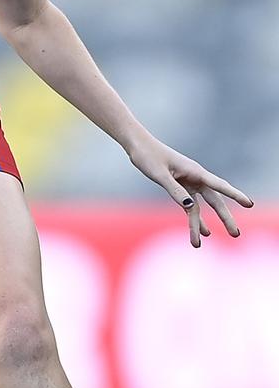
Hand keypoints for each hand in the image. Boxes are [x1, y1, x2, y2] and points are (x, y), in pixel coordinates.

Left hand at [128, 136, 252, 246]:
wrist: (138, 146)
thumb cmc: (149, 156)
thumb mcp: (160, 174)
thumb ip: (175, 190)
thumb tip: (191, 207)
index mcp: (195, 171)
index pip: (219, 186)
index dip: (235, 195)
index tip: (249, 204)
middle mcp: (195, 178)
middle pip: (214, 201)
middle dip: (225, 218)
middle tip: (236, 234)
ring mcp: (188, 183)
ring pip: (200, 207)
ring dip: (201, 224)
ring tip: (203, 241)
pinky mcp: (179, 187)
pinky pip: (189, 206)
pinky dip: (193, 219)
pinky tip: (201, 233)